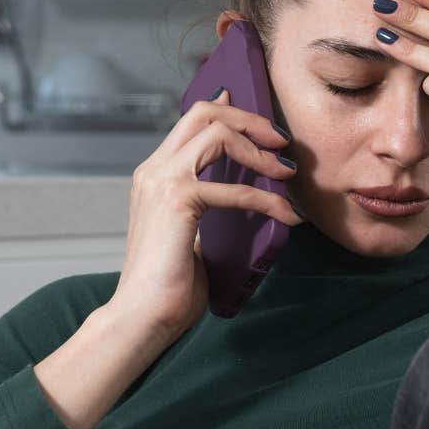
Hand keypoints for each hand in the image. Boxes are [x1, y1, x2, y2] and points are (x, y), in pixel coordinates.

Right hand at [104, 89, 303, 339]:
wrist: (141, 318)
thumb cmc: (168, 286)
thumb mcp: (189, 233)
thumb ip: (206, 206)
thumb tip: (238, 192)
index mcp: (154, 174)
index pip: (192, 120)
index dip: (231, 110)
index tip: (264, 126)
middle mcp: (154, 170)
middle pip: (204, 113)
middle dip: (249, 119)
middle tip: (281, 142)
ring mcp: (162, 181)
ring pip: (218, 133)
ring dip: (260, 150)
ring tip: (287, 172)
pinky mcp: (176, 200)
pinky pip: (235, 188)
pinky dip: (267, 199)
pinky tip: (286, 215)